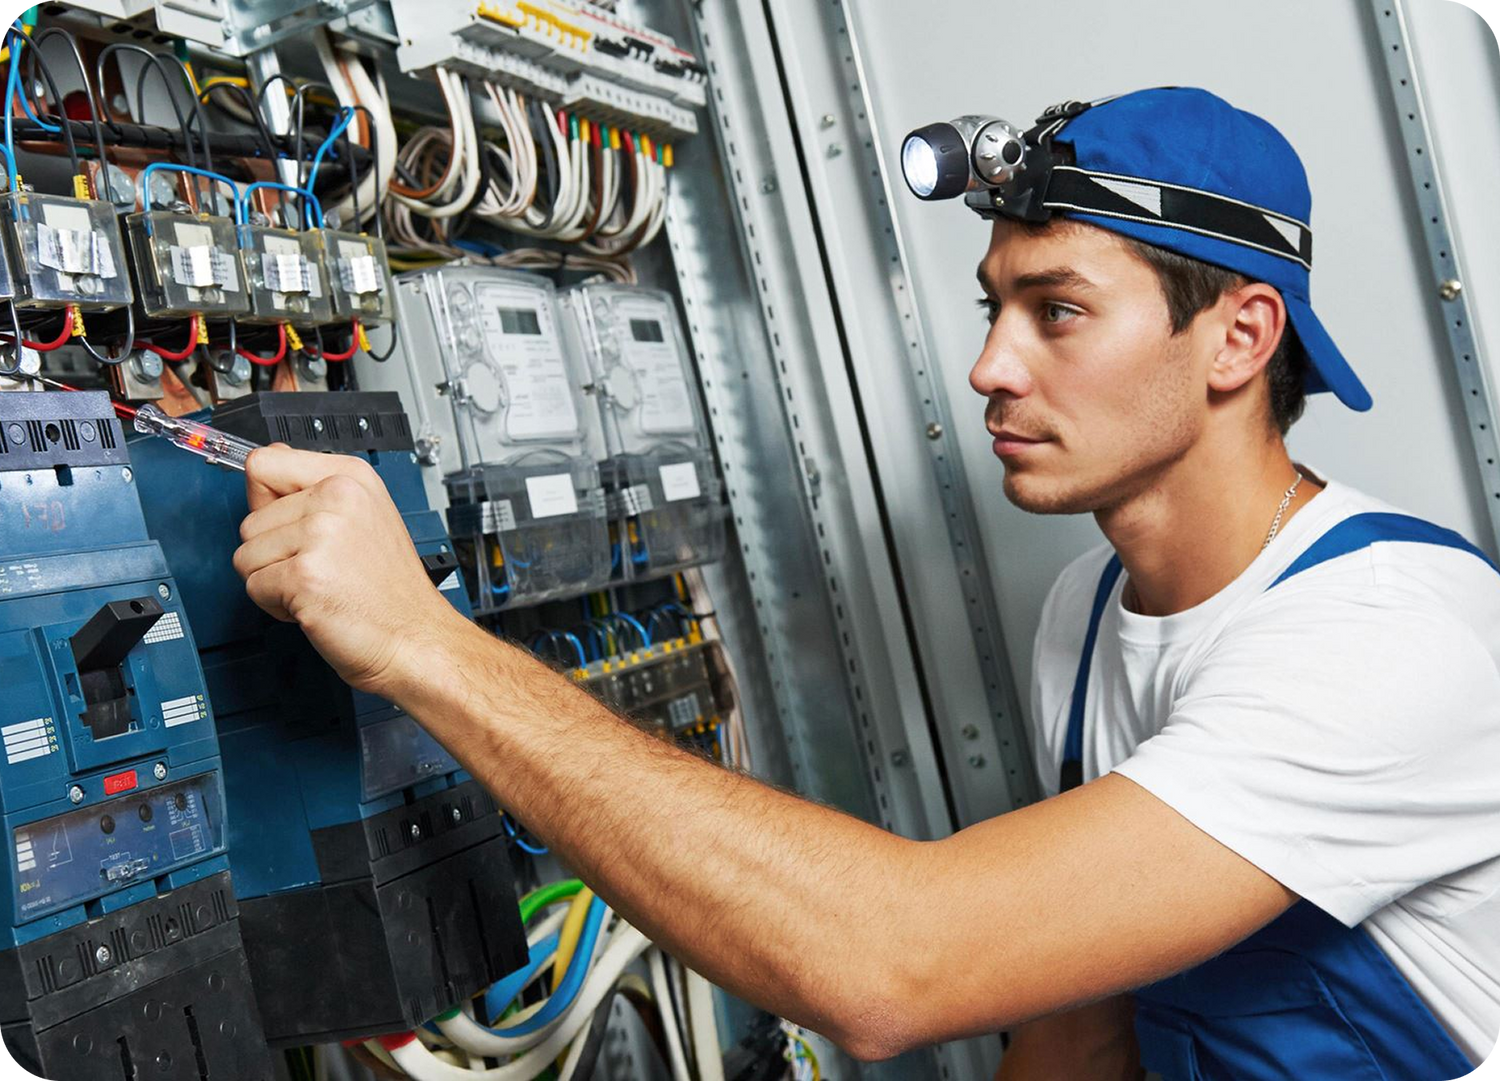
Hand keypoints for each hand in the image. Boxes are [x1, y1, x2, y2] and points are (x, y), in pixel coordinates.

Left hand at [233, 444, 468, 698]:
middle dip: (274, 553)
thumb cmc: (392, 590)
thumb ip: (312, 489)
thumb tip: (265, 463)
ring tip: (320, 586)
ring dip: (273, 581)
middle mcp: (338, 497)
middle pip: (250, 520)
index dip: (264, 500)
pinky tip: (316, 604)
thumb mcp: (365, 517)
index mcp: (351, 477)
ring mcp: (321, 534)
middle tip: (322, 568)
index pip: (265, 463)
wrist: (416, 638)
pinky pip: (253, 587)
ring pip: (247, 555)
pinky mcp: (305, 575)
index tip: (286, 523)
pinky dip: (276, 606)